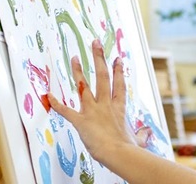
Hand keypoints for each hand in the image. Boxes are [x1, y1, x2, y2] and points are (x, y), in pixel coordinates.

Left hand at [47, 39, 135, 157]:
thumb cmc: (128, 148)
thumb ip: (142, 134)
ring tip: (74, 57)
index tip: (118, 58)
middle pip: (102, 76)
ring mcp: (92, 110)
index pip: (119, 85)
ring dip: (78, 71)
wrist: (118, 153)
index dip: (119, 71)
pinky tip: (48, 94)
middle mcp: (105, 104)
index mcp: (119, 108)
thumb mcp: (138, 139)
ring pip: (83, 86)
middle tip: (95, 43)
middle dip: (98, 58)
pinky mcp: (81, 120)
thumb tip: (148, 133)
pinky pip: (65, 110)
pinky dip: (55, 103)